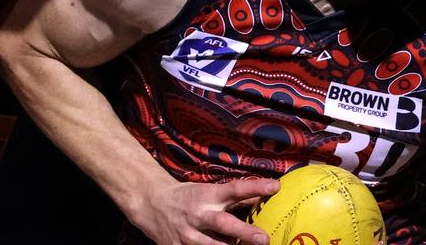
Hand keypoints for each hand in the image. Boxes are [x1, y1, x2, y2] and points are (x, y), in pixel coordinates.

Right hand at [130, 177, 279, 244]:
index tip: (274, 187)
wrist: (150, 203)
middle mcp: (199, 214)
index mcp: (208, 195)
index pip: (235, 189)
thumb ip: (234, 198)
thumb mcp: (208, 191)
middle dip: (244, 232)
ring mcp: (187, 235)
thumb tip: (262, 198)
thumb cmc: (187, 196)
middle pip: (224, 224)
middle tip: (264, 239)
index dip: (254, 187)